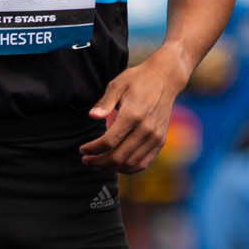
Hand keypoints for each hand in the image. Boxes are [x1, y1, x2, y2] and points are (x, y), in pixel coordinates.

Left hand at [80, 48, 184, 173]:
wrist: (165, 79)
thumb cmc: (138, 80)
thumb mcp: (117, 85)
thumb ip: (105, 103)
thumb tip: (92, 116)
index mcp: (133, 114)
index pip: (109, 141)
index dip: (93, 149)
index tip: (82, 149)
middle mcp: (146, 129)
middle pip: (119, 156)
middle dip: (99, 161)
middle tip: (87, 160)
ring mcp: (155, 137)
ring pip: (130, 164)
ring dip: (112, 168)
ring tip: (98, 164)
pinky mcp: (160, 141)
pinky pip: (143, 163)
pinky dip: (127, 168)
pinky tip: (115, 166)